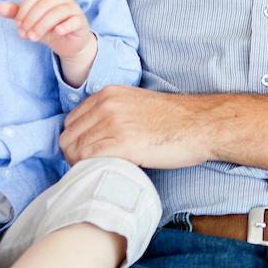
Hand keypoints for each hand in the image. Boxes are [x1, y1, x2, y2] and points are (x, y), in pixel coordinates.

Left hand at [0, 0, 94, 59]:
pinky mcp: (81, 21)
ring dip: (43, 25)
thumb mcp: (30, 21)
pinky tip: (56, 33)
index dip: (23, 10)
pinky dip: (64, 26)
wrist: (68, 43)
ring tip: (34, 38)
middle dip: (31, 19)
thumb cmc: (48, 28)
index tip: (18, 25)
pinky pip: (74, 20)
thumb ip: (16, 13)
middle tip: (24, 34)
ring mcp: (74, 8)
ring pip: (58, 12)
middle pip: (45, 4)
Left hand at [60, 87, 212, 168]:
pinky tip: (105, 174)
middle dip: (73, 155)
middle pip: (68, 137)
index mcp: (108, 94)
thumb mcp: (136, 103)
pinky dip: (90, 170)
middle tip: (90, 168)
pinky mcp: (122, 145)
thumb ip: (113, 112)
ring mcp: (113, 124)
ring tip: (98, 173)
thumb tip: (95, 133)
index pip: (71, 121)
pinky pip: (87, 160)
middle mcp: (106, 105)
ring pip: (75, 150)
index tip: (86, 153)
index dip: (75, 140)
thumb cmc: (174, 120)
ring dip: (81, 166)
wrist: (200, 125)